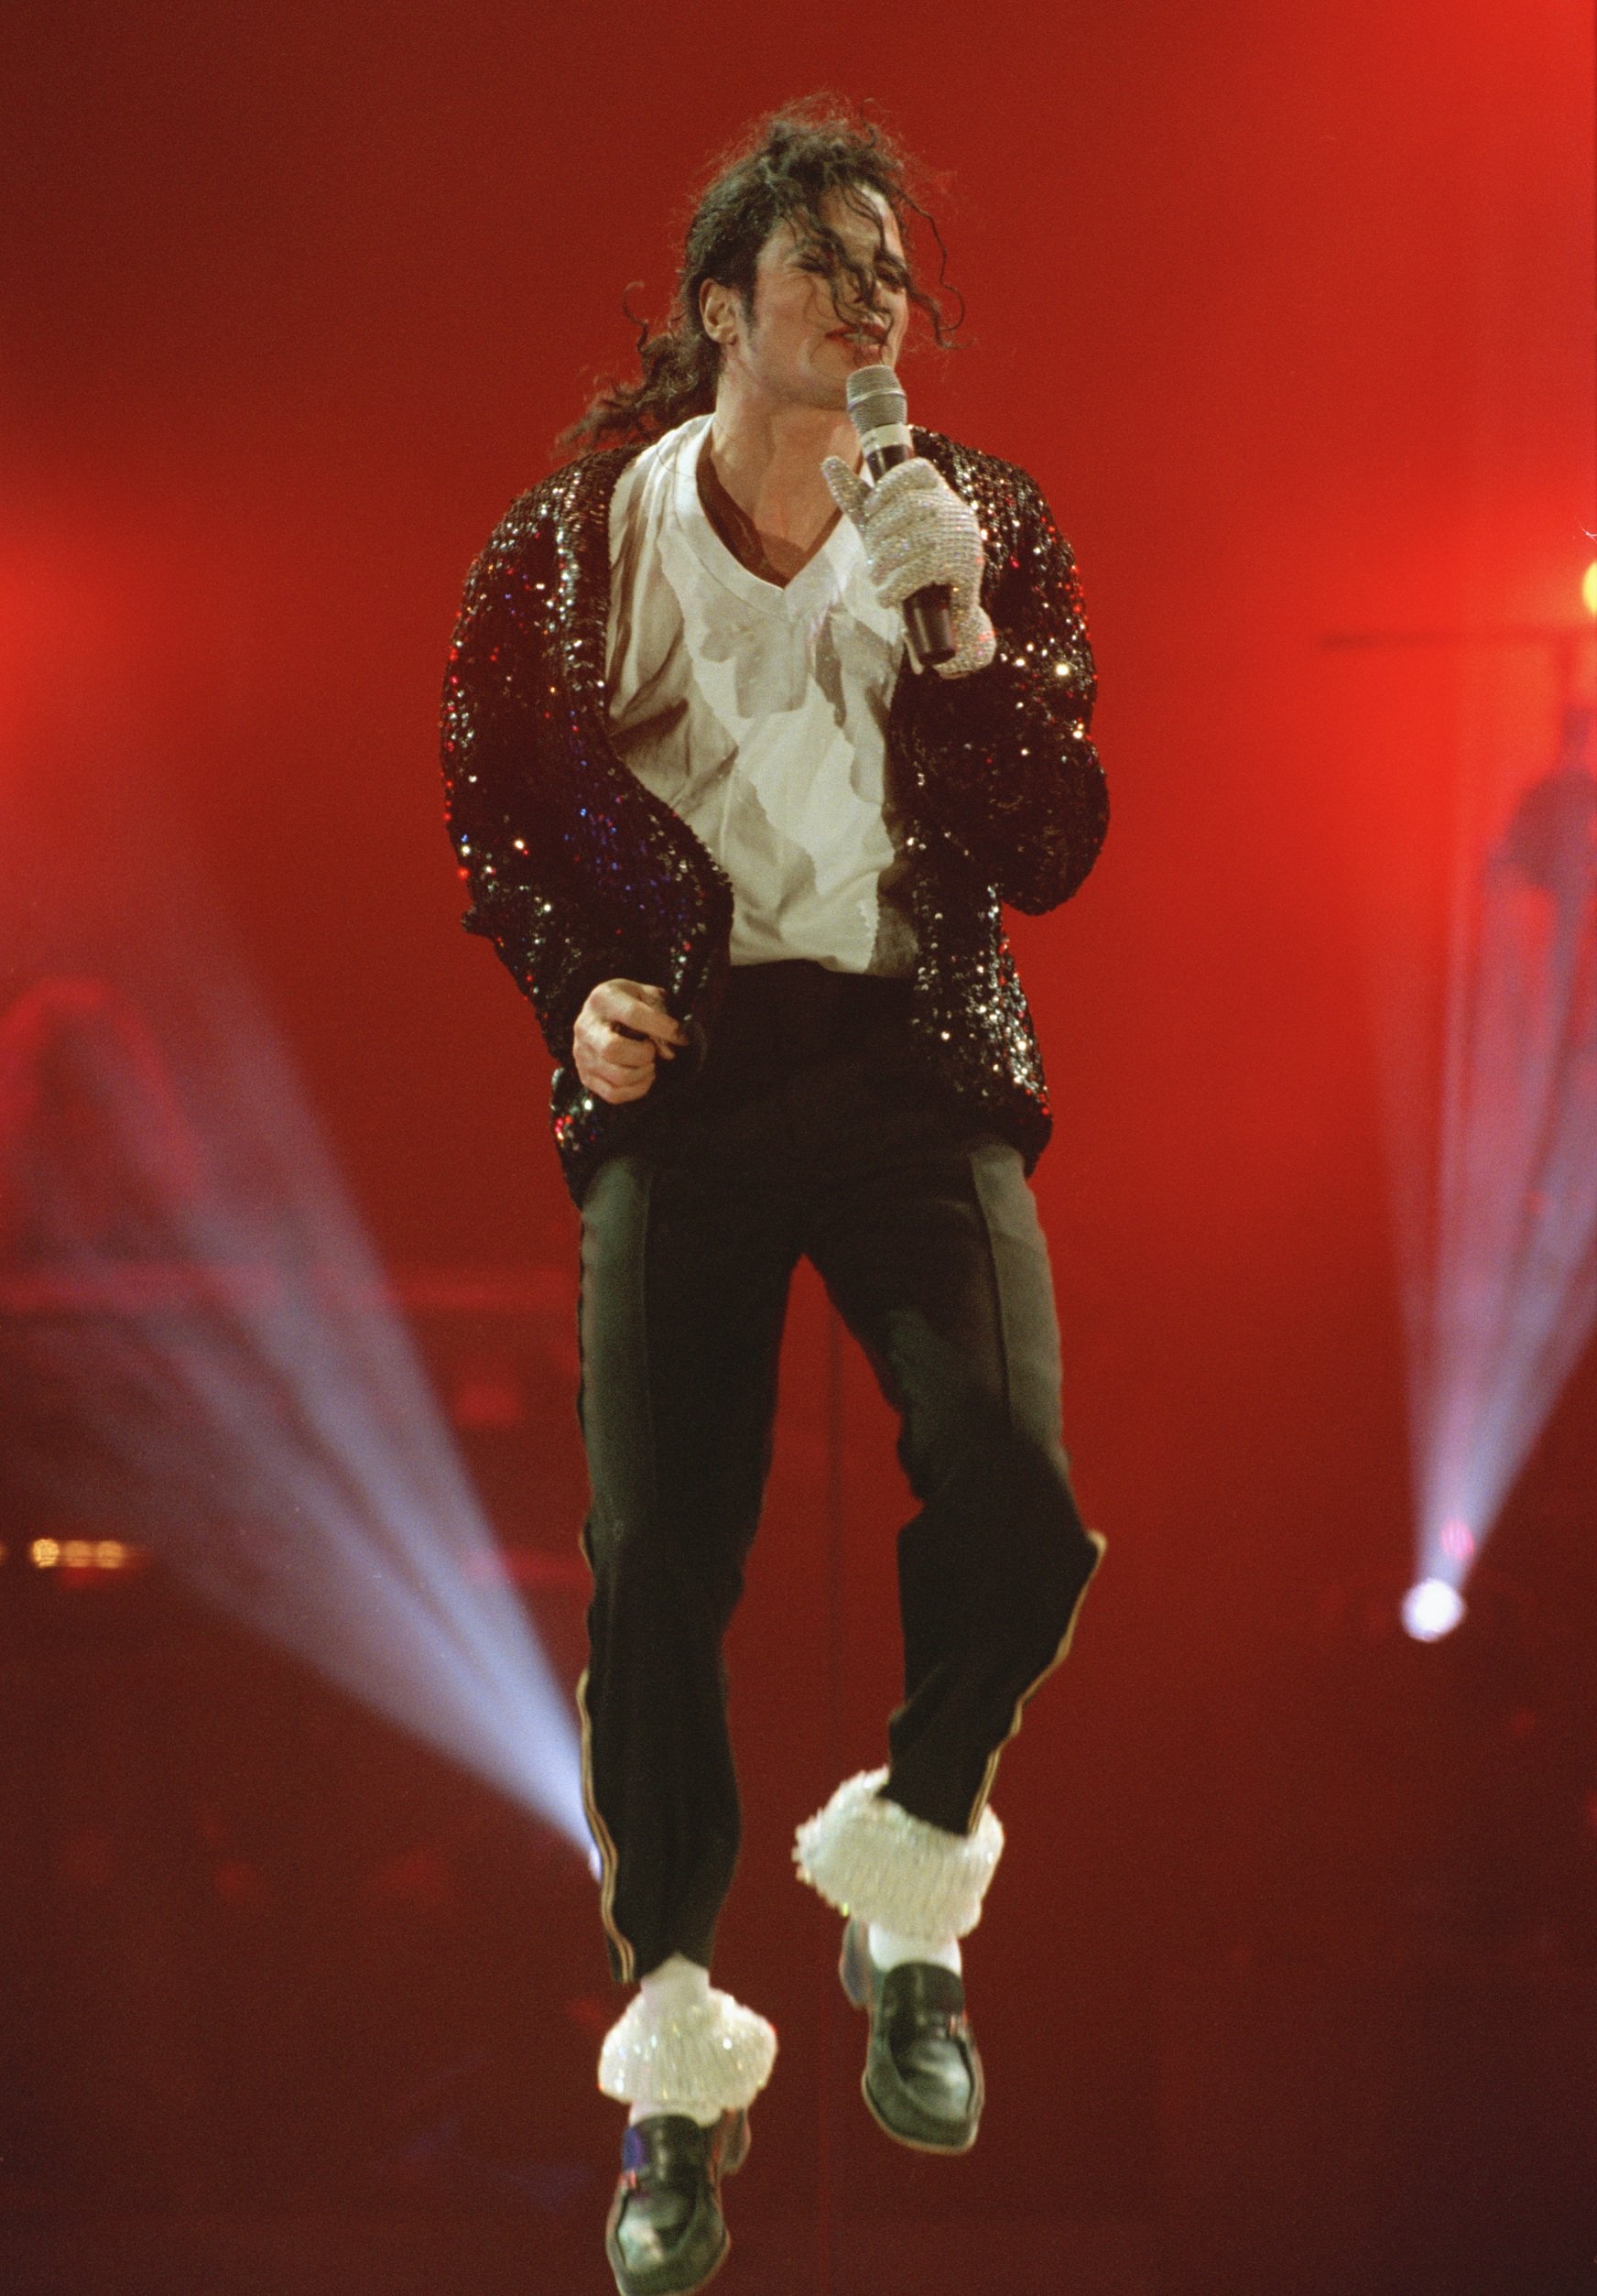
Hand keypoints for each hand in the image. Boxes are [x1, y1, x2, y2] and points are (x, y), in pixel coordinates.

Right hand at [573, 980, 688, 1104]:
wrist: (607, 1015)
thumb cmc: (632, 1004)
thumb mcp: (649, 996)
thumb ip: (662, 1017)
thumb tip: (668, 1052)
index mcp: (603, 999)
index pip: (632, 1015)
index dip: (661, 1027)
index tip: (680, 1036)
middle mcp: (586, 1026)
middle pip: (613, 1049)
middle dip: (643, 1054)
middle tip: (653, 1051)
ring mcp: (582, 1054)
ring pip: (616, 1076)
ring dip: (643, 1074)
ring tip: (650, 1064)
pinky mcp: (586, 1076)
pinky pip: (614, 1094)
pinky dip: (637, 1090)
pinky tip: (643, 1077)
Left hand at [821, 455, 995, 676]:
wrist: (943, 614)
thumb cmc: (906, 562)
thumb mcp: (880, 530)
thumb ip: (857, 499)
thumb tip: (828, 461)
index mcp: (938, 494)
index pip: (919, 470)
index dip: (891, 484)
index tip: (870, 510)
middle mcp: (955, 510)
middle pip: (911, 506)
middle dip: (881, 534)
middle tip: (869, 561)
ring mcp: (964, 537)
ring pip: (915, 539)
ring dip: (885, 562)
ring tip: (874, 579)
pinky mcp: (967, 566)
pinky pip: (925, 569)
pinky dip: (897, 585)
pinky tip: (885, 597)